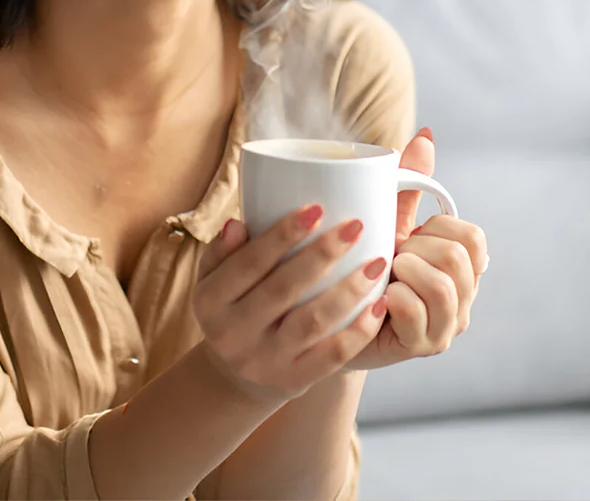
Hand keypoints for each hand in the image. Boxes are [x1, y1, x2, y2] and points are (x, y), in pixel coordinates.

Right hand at [193, 205, 388, 404]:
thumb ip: (223, 251)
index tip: (315, 208)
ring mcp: (265, 360)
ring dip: (348, 290)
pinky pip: (332, 356)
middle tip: (355, 227)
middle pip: (283, 289)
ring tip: (377, 263)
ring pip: (312, 322)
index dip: (282, 235)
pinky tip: (379, 304)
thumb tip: (237, 224)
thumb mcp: (212, 279)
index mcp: (210, 300)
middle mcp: (233, 333)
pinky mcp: (294, 381)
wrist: (235, 376)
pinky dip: (358, 331)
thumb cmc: (230, 308)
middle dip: (322, 254)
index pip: (249, 262)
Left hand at [344, 128, 488, 370]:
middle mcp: (461, 299)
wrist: (326, 318)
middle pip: (457, 257)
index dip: (435, 228)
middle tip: (389, 256)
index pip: (473, 237)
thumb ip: (408, 184)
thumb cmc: (360, 264)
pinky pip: (417, 314)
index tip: (408, 233)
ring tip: (383, 273)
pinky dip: (394, 297)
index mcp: (459, 266)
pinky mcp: (421, 347)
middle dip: (416, 248)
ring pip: (442, 286)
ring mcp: (445, 327)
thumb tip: (426, 134)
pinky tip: (377, 295)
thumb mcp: (384, 220)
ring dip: (404, 270)